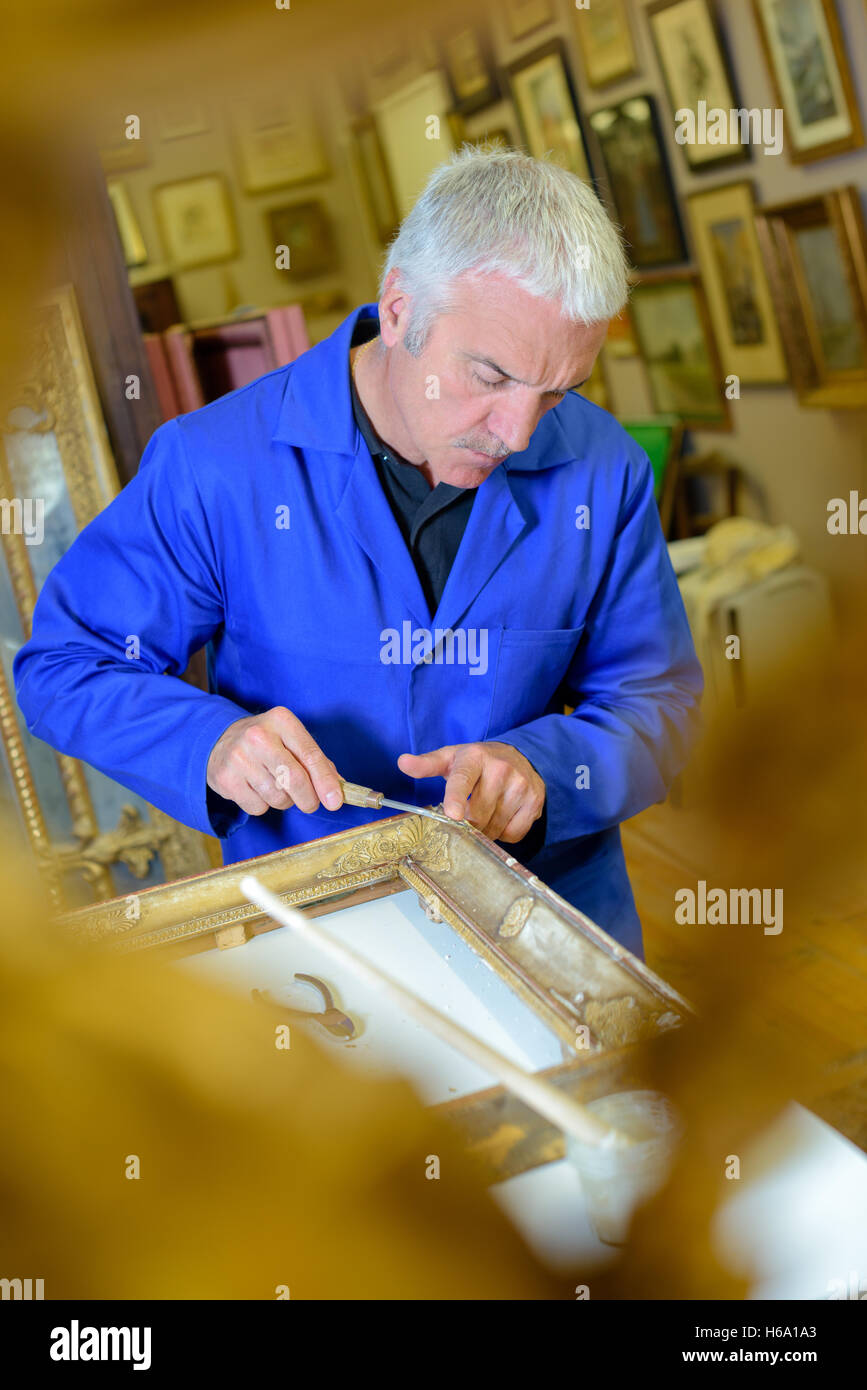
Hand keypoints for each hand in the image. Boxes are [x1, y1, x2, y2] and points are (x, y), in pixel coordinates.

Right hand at [206, 706, 343, 816]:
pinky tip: (256, 790)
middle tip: (310, 804)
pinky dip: (263, 806)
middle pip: (294, 779)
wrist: (219, 740)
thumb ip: (315, 761)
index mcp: (281, 720)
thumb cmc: (266, 742)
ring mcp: (239, 757)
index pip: (310, 755)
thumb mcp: (291, 739)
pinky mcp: (226, 778)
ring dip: (284, 801)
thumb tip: (338, 788)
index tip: (335, 802)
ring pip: (277, 797)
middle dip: (308, 799)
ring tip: (276, 787)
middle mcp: (258, 736)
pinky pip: (257, 807)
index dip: (325, 781)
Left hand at [397, 741, 544, 842]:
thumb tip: (402, 762)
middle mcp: (501, 769)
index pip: (463, 780)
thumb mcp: (451, 758)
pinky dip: (503, 833)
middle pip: (478, 814)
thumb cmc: (477, 762)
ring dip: (484, 830)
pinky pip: (513, 833)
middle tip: (463, 820)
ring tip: (482, 816)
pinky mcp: (534, 801)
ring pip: (495, 826)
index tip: (453, 814)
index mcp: (475, 758)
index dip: (457, 798)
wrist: (519, 756)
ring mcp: (521, 785)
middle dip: (467, 825)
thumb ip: (427, 764)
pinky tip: (500, 818)